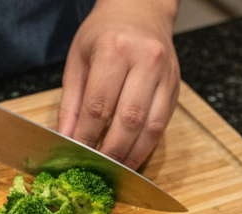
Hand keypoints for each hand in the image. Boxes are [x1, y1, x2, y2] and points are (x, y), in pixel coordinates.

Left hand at [59, 0, 180, 169]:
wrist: (140, 11)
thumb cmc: (105, 34)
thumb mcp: (79, 60)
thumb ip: (72, 102)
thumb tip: (66, 139)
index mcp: (115, 50)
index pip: (99, 105)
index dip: (87, 135)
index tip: (77, 154)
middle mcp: (145, 61)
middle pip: (128, 119)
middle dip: (111, 150)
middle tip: (97, 169)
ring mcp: (165, 76)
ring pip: (149, 128)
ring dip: (131, 155)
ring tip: (115, 170)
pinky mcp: (175, 90)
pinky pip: (161, 127)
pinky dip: (145, 147)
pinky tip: (132, 158)